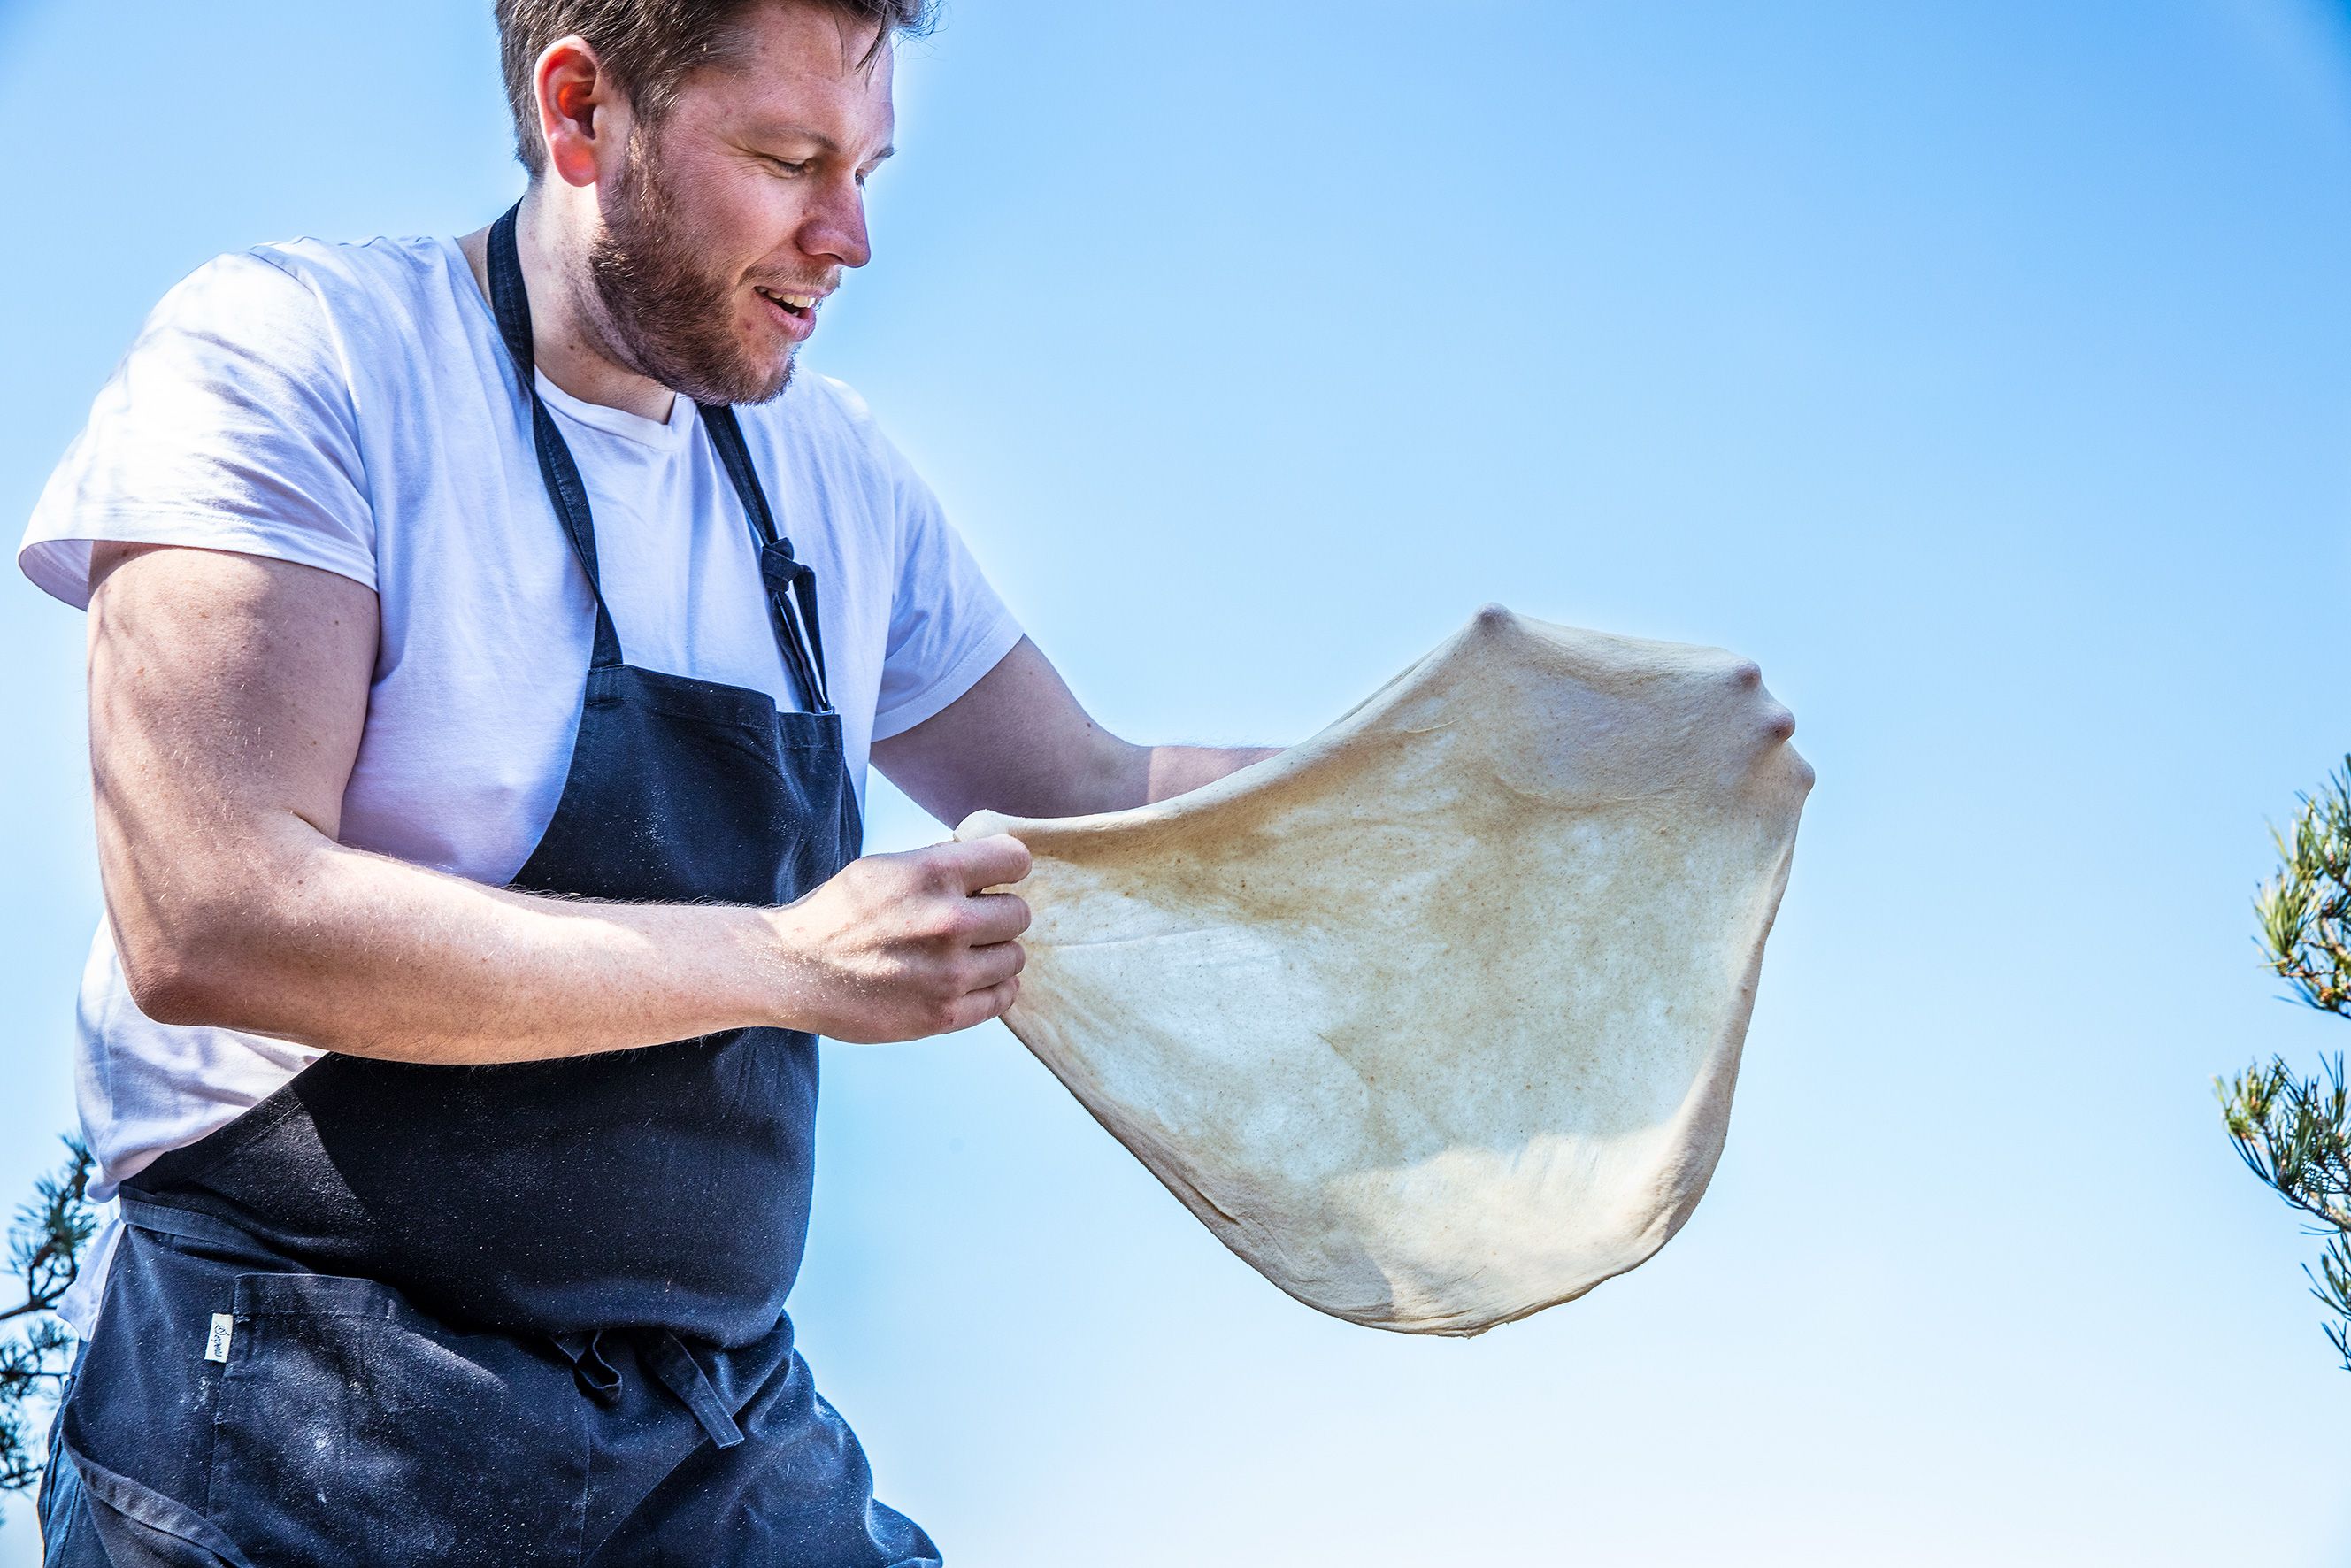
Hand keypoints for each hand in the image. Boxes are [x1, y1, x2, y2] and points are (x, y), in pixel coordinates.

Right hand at [765, 834, 1032, 1042]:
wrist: (793, 970)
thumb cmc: (839, 915)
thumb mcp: (886, 867)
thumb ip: (941, 865)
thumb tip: (993, 862)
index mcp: (933, 873)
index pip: (1016, 859)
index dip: (1007, 868)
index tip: (994, 879)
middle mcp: (947, 920)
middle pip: (1019, 914)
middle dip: (998, 915)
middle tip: (970, 923)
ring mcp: (948, 972)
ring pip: (1015, 958)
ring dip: (995, 954)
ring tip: (962, 953)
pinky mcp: (943, 1014)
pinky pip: (1003, 997)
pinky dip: (994, 988)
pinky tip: (969, 979)